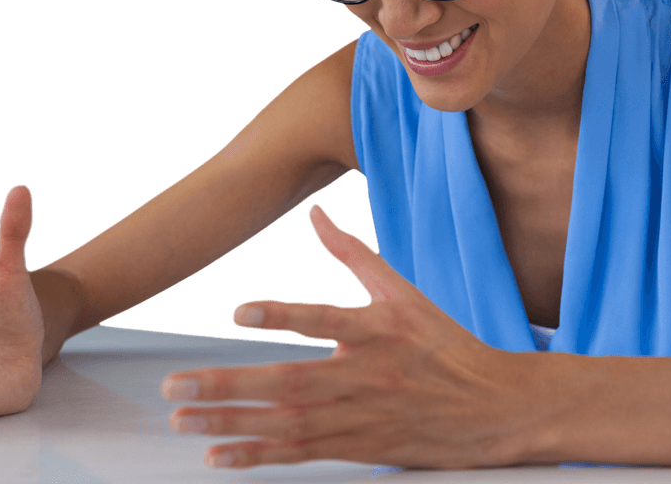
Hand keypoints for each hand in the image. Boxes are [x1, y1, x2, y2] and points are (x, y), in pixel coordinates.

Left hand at [163, 204, 542, 469]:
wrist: (494, 409)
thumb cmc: (443, 344)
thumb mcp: (403, 292)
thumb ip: (353, 254)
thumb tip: (316, 214)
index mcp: (378, 329)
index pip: (325, 318)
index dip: (283, 315)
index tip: (239, 312)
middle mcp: (366, 375)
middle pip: (291, 383)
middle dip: (229, 385)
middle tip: (175, 385)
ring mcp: (361, 416)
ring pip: (287, 424)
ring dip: (231, 422)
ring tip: (183, 417)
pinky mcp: (358, 447)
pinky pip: (301, 454)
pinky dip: (258, 456)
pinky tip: (218, 455)